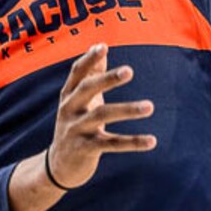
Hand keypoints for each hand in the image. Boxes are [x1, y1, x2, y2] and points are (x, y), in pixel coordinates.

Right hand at [46, 43, 155, 189]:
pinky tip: (152, 140)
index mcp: (68, 95)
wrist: (58, 165)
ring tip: (150, 106)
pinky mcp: (85, 150)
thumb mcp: (77, 99)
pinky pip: (111, 144)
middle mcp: (69, 109)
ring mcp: (76, 130)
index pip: (77, 72)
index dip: (89, 59)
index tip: (103, 47)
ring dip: (127, 110)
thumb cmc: (74, 124)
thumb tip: (100, 44)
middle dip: (107, 79)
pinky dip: (132, 142)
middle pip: (87, 90)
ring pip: (102, 116)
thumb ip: (90, 73)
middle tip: (129, 70)